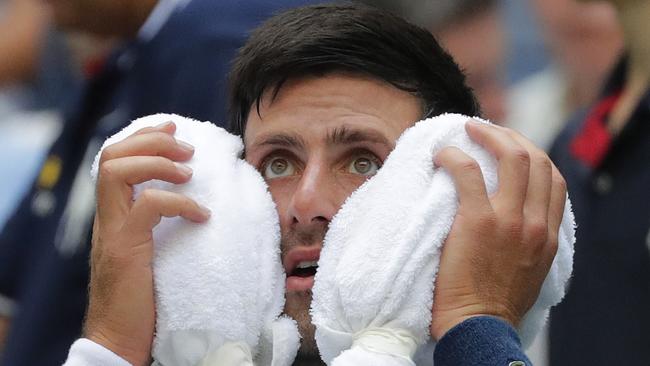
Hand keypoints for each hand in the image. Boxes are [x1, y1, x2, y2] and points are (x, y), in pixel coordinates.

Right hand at [84, 122, 210, 365]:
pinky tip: (201, 215)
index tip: (173, 126)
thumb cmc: (142, 297)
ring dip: (157, 162)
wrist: (120, 338)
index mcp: (113, 213)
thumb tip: (193, 201)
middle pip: (111, 155)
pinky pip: (148, 207)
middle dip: (151, 140)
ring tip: (190, 172)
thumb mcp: (150, 250)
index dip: (143, 136)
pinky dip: (178, 202)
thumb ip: (158, 224)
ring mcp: (112, 231)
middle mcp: (107, 217)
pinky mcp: (125, 249)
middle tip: (188, 147)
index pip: (114, 158)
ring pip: (116, 171)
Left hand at [430, 121, 566, 339]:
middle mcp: (534, 222)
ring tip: (467, 130)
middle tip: (485, 130)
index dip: (532, 154)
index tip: (510, 147)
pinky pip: (467, 171)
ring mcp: (508, 220)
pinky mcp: (477, 221)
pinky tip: (441, 156)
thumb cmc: (495, 303)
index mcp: (548, 234)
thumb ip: (529, 240)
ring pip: (511, 156)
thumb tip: (515, 217)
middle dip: (510, 137)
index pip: (553, 178)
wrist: (477, 327)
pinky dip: (454, 156)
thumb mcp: (529, 269)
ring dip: (488, 135)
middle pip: (535, 159)